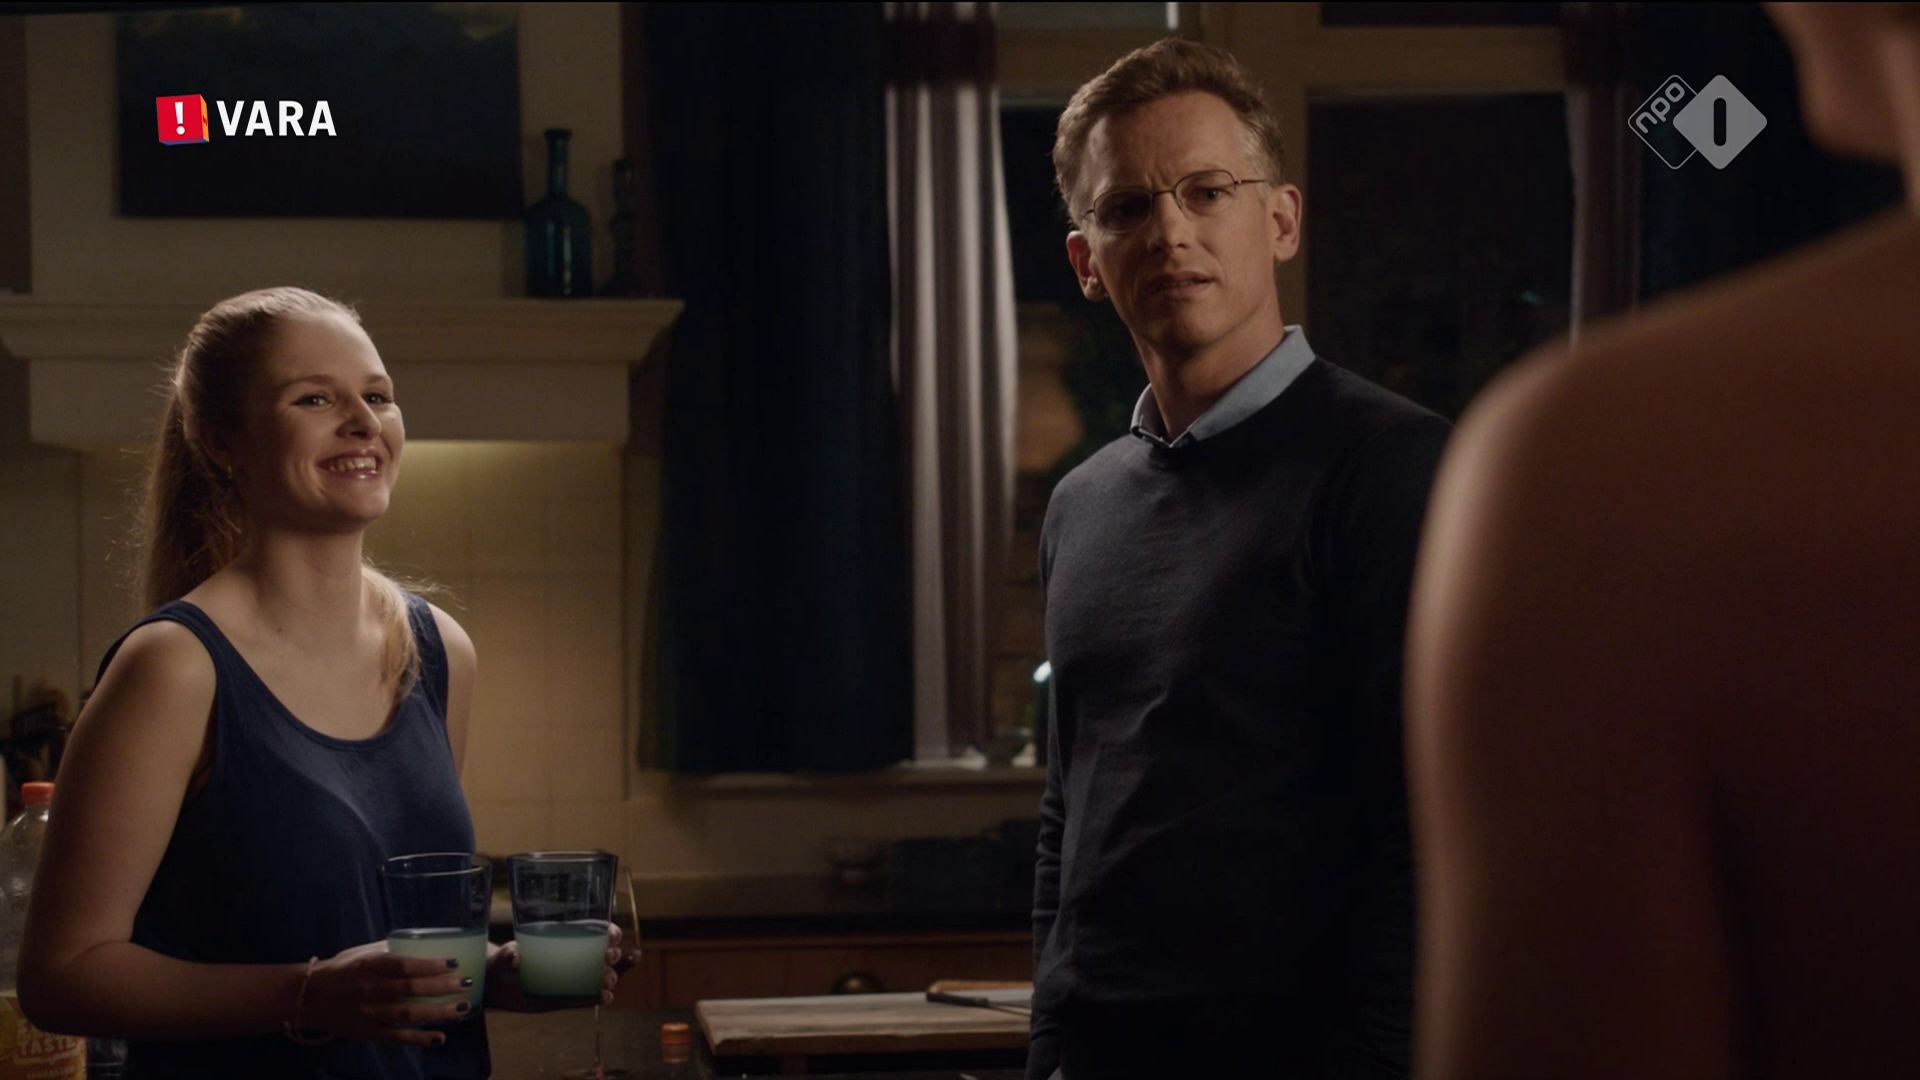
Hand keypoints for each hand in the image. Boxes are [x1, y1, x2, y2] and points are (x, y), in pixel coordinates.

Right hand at [302, 941, 471, 1046]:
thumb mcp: (360, 953)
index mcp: (368, 967)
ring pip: (409, 1015)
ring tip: (462, 1008)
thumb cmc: (339, 970)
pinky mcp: (368, 1032)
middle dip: (442, 987)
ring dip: (438, 1012)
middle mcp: (369, 991)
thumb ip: (388, 950)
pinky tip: (440, 1037)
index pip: (402, 965)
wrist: (307, 998)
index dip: (429, 965)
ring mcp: (369, 1014)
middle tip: (467, 983)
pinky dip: (419, 1039)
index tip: (453, 962)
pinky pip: (397, 1037)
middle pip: (411, 990)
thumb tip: (421, 943)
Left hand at [483, 924, 625, 1011]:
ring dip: (609, 977)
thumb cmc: (504, 962)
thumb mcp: (505, 956)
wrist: (496, 984)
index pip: (594, 932)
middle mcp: (572, 958)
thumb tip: (516, 957)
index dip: (608, 932)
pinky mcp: (566, 998)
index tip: (612, 935)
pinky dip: (599, 997)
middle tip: (609, 957)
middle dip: (612, 955)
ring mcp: (571, 979)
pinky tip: (607, 997)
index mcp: (564, 939)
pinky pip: (586, 997)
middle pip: (602, 954)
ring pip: (599, 976)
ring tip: (608, 982)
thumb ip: (509, 955)